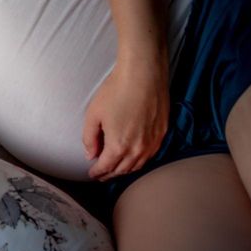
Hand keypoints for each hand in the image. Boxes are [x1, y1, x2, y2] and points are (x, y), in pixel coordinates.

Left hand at [83, 48, 169, 180]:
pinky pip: (149, 156)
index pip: (106, 167)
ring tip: (115, 170)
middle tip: (101, 175)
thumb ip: (89, 137)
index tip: (91, 174)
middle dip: (110, 174)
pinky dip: (139, 161)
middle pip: (122, 170)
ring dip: (125, 170)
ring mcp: (152, 143)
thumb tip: (90, 154)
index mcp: (118, 145)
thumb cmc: (116, 91)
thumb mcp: (93, 114)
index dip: (97, 173)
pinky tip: (133, 158)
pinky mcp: (161, 134)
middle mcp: (138, 149)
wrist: (143, 75)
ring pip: (137, 165)